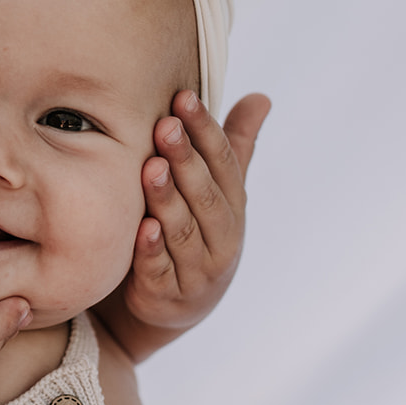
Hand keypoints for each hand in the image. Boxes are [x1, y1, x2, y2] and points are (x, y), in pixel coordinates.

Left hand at [95, 91, 268, 358]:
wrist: (169, 308)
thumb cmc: (193, 235)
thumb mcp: (217, 194)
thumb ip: (234, 148)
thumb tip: (262, 97)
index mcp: (233, 207)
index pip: (223, 163)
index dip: (205, 130)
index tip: (184, 97)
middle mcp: (222, 239)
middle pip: (205, 195)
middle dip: (186, 159)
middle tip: (165, 125)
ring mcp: (196, 271)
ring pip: (184, 232)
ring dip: (168, 200)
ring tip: (152, 167)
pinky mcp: (166, 297)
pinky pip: (161, 272)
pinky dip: (153, 251)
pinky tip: (143, 228)